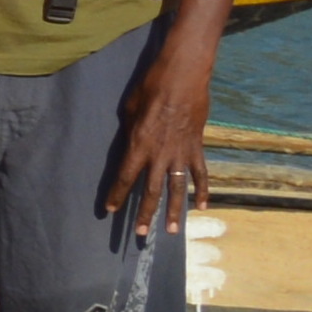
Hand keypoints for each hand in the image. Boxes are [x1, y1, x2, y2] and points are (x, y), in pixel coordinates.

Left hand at [107, 22, 218, 233]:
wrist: (183, 77)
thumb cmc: (150, 88)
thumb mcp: (129, 110)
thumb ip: (129, 132)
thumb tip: (130, 145)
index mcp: (138, 145)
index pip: (124, 177)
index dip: (116, 194)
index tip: (109, 210)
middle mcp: (159, 154)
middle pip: (150, 190)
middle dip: (144, 213)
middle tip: (140, 234)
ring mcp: (181, 153)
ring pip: (177, 189)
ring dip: (174, 211)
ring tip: (172, 232)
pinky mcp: (197, 148)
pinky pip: (200, 174)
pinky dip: (201, 191)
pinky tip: (201, 208)